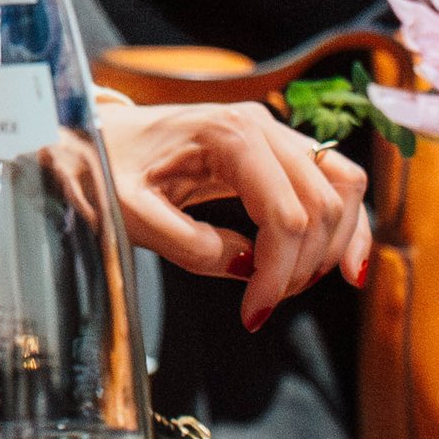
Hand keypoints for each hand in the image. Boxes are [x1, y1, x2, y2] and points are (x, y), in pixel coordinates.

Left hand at [93, 97, 370, 329]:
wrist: (91, 135)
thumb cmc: (103, 168)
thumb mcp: (129, 214)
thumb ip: (188, 245)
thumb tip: (248, 268)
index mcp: (226, 135)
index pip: (286, 214)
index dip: (278, 273)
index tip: (252, 314)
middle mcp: (260, 124)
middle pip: (322, 205)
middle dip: (302, 266)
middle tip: (262, 303)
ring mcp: (273, 132)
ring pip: (342, 188)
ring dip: (332, 246)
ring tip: (292, 286)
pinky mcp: (276, 149)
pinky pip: (335, 181)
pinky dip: (346, 222)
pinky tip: (343, 265)